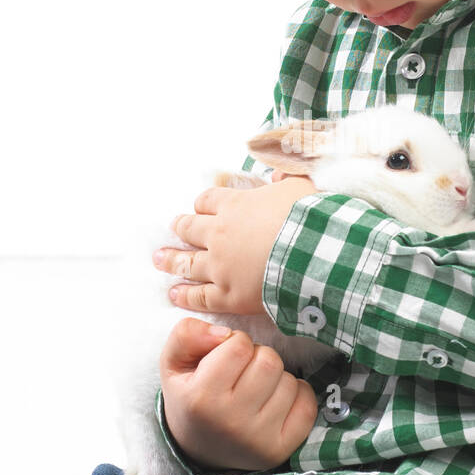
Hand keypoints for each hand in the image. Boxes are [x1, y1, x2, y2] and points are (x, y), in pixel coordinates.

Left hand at [154, 174, 317, 316]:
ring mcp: (220, 267)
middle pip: (190, 229)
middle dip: (181, 228)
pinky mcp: (229, 296)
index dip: (203, 205)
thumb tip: (279, 178)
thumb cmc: (309, 217)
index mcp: (235, 205)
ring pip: (187, 263)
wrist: (314, 254)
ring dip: (172, 260)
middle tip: (173, 228)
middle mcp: (220, 234)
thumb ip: (286, 181)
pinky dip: (185, 295)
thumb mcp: (302, 187)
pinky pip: (200, 297)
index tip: (200, 208)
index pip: (208, 201)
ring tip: (160, 259)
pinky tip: (174, 294)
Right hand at [160, 317, 317, 471]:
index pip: (239, 345)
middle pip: (269, 361)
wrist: (198, 450)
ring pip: (289, 381)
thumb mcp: (173, 363)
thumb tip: (224, 332)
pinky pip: (307, 405)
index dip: (235, 343)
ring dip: (276, 378)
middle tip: (244, 372)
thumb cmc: (189, 398)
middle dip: (258, 357)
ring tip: (257, 389)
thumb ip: (187, 334)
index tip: (227, 357)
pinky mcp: (279, 450)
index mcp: (200, 398)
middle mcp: (230, 422)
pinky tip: (276, 400)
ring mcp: (257, 440)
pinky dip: (298, 396)